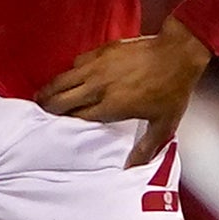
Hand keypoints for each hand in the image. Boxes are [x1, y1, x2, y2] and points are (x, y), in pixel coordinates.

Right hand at [38, 17, 211, 166]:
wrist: (177, 53)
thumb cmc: (173, 88)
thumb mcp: (163, 123)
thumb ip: (146, 147)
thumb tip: (132, 167)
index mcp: (111, 106)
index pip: (76, 119)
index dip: (64, 125)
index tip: (56, 130)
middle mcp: (98, 87)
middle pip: (60, 100)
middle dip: (48, 109)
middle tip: (40, 113)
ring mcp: (97, 67)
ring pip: (61, 80)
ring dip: (49, 90)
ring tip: (41, 97)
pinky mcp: (100, 51)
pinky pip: (75, 63)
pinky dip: (69, 72)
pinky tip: (68, 77)